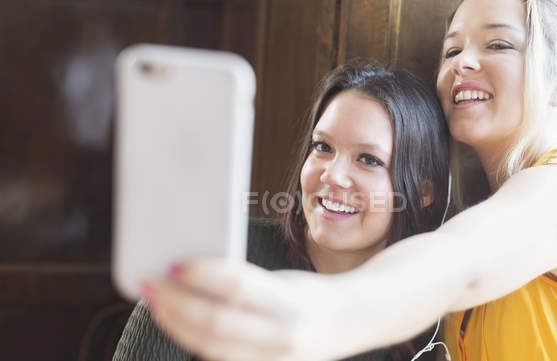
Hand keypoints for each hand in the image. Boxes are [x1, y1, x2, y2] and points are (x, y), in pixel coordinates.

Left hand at [140, 259, 332, 360]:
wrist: (350, 323)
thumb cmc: (310, 293)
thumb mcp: (283, 280)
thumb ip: (245, 283)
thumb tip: (192, 273)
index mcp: (291, 302)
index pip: (239, 287)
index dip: (203, 275)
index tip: (174, 263)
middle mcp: (283, 335)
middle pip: (216, 322)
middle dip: (176, 303)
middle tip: (149, 283)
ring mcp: (274, 360)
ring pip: (211, 347)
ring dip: (176, 324)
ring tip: (156, 302)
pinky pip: (218, 359)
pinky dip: (193, 340)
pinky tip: (177, 323)